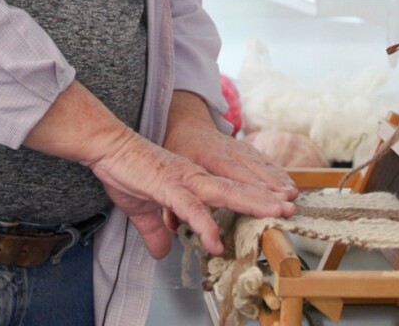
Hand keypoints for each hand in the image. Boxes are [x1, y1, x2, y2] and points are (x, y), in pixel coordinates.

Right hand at [85, 125, 295, 258]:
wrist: (107, 147)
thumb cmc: (126, 170)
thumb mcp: (143, 209)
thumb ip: (156, 229)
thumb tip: (161, 250)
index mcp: (193, 180)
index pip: (230, 191)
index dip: (254, 199)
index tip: (276, 207)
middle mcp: (195, 177)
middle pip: (237, 189)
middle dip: (265, 200)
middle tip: (291, 208)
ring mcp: (183, 179)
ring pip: (225, 193)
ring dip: (251, 203)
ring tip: (274, 214)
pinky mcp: (167, 185)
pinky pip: (190, 208)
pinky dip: (204, 225)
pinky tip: (215, 242)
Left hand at [163, 91, 299, 199]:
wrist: (188, 125)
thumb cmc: (179, 152)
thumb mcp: (168, 173)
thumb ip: (169, 200)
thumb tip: (170, 226)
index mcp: (207, 157)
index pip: (232, 175)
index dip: (252, 190)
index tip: (268, 204)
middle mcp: (226, 150)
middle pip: (251, 172)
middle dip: (272, 191)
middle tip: (288, 207)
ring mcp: (238, 147)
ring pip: (261, 165)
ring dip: (278, 181)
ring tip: (293, 197)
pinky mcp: (246, 148)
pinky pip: (264, 159)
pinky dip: (278, 171)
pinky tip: (290, 184)